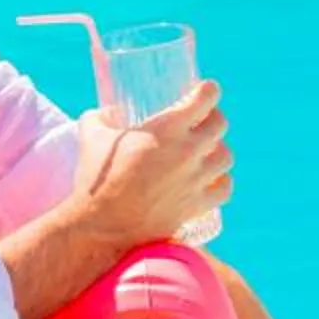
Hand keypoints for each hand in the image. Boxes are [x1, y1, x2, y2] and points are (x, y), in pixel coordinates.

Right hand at [73, 83, 230, 250]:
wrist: (103, 229)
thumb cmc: (97, 180)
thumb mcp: (91, 136)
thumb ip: (100, 117)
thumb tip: (108, 112)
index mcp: (167, 128)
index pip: (206, 98)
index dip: (208, 90)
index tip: (205, 89)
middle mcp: (188, 151)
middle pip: (220, 124)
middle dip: (213, 117)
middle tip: (202, 119)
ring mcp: (195, 180)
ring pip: (226, 156)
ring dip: (218, 149)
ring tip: (207, 150)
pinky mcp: (196, 205)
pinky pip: (225, 189)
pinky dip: (221, 181)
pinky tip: (212, 180)